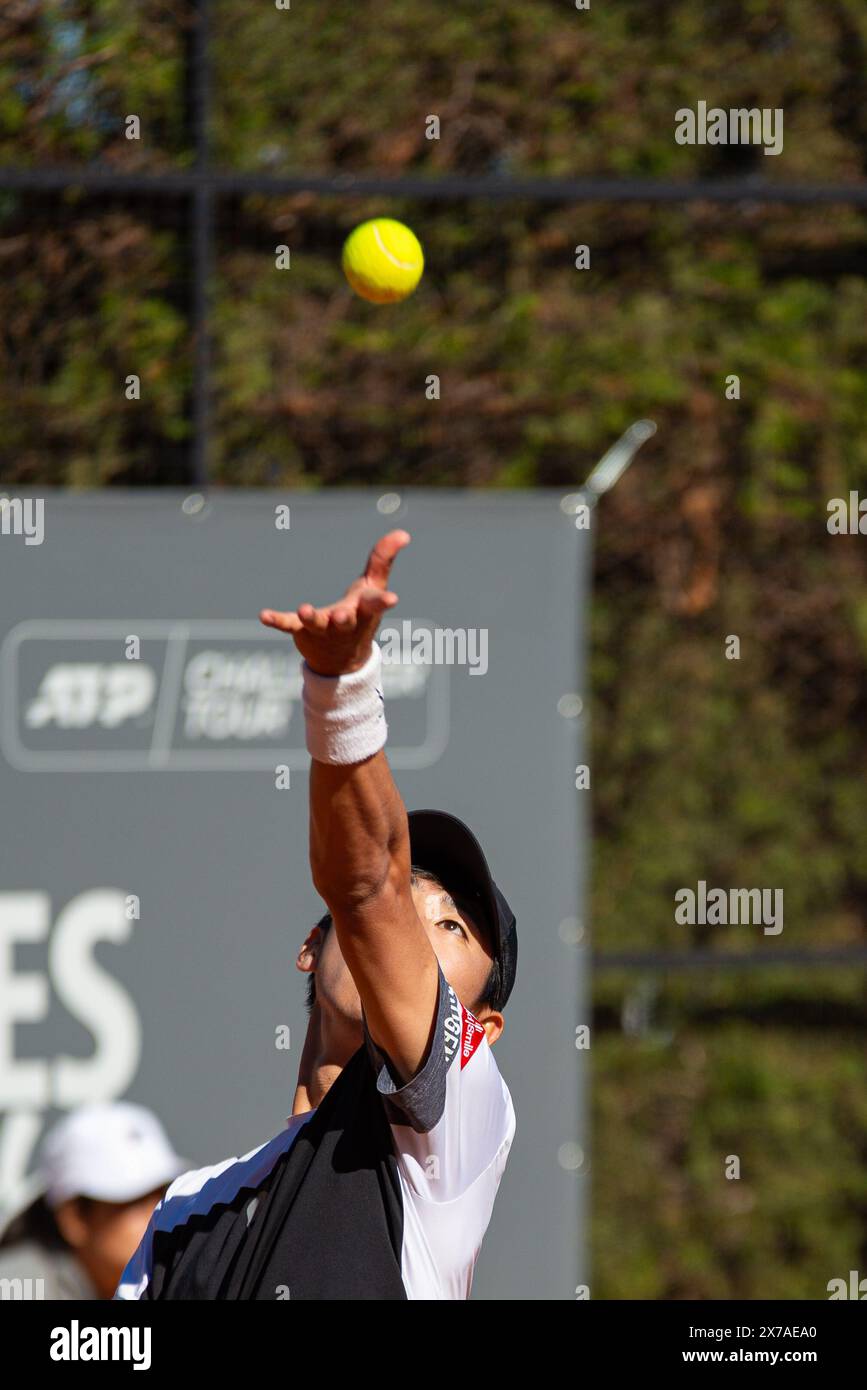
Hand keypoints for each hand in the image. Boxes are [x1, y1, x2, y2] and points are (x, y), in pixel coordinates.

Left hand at [259, 529, 409, 674]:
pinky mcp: (302, 631)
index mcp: (364, 611)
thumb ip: (382, 560)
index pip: (376, 605)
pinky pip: (288, 625)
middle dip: (344, 618)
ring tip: (304, 610)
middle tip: (342, 614)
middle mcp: (345, 622)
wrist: (341, 659)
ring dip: (311, 618)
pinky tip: (264, 615)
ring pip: (316, 624)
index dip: (383, 601)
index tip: (392, 599)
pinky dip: (277, 620)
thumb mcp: (372, 587)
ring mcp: (322, 629)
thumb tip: (404, 533)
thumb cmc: (360, 615)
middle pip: (346, 620)